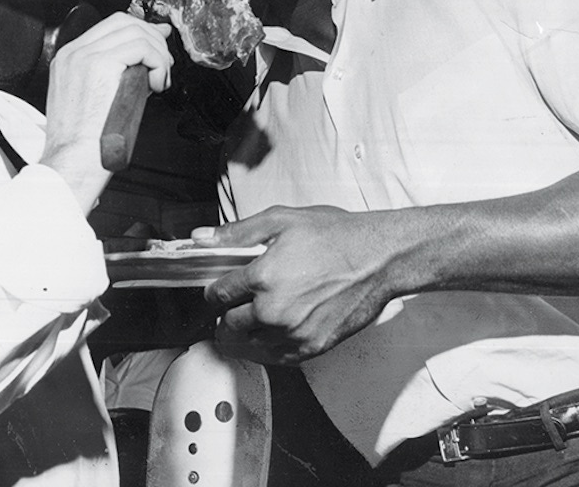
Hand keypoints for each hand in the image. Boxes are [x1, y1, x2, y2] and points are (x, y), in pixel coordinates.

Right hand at [40, 13, 171, 208]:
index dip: (139, 31)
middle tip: (165, 64)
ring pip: (136, 32)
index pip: (109, 27)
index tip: (158, 43)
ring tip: (161, 79)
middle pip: (123, 22)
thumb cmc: (85, 144)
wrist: (72, 161)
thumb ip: (113, 78)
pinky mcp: (101, 65)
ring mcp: (85, 56)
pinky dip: (158, 63)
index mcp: (68, 60)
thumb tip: (143, 64)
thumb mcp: (92, 102)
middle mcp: (74, 53)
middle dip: (152, 38)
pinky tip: (157, 84)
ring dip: (158, 54)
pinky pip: (142, 48)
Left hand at [191, 206, 399, 364]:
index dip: (215, 290)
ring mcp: (292, 333)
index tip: (220, 289)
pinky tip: (273, 332)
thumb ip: (237, 233)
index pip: (217, 295)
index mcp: (261, 277)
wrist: (378, 259)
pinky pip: (275, 357)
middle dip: (227, 313)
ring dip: (246, 333)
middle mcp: (273, 311)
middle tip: (236, 304)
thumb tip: (200, 238)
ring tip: (253, 317)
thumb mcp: (281, 220)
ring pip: (249, 344)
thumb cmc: (335, 236)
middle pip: (228, 324)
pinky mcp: (311, 348)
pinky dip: (269, 347)